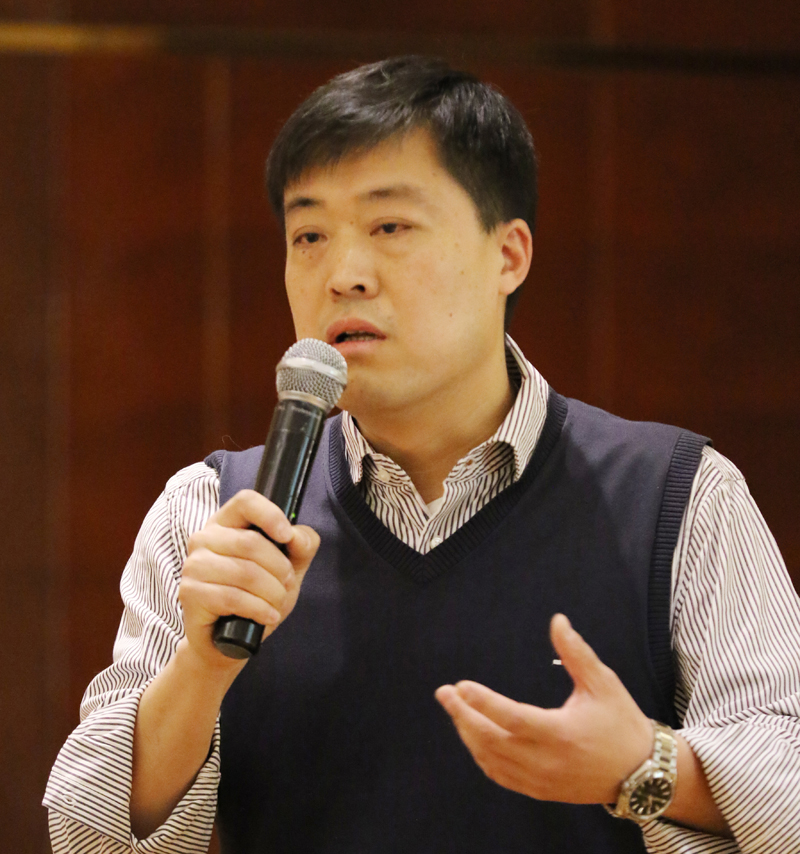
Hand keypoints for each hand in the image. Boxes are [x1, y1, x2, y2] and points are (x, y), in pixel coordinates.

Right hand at [179, 489, 319, 670]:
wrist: (230, 641)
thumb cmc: (257, 596)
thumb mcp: (288, 568)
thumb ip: (301, 546)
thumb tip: (297, 536)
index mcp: (226, 523)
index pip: (246, 501)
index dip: (270, 515)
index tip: (287, 536)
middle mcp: (204, 538)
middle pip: (251, 542)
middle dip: (280, 569)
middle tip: (286, 585)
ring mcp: (193, 565)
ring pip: (245, 573)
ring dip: (272, 593)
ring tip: (277, 604)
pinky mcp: (190, 593)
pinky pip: (233, 597)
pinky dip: (259, 609)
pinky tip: (268, 616)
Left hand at [435, 613, 652, 803]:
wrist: (643, 773)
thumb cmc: (622, 722)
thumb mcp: (603, 683)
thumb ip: (576, 653)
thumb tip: (557, 620)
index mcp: (561, 733)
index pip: (511, 718)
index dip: (482, 702)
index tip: (460, 686)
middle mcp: (547, 761)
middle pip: (491, 741)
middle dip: (462, 716)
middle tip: (443, 693)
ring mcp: (541, 781)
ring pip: (491, 760)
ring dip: (468, 735)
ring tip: (455, 709)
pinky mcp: (541, 791)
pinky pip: (502, 776)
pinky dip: (482, 757)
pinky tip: (473, 737)